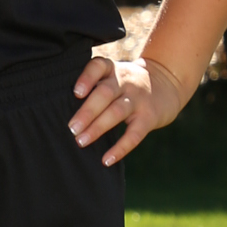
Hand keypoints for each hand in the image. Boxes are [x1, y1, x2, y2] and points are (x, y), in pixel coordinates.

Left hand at [68, 51, 186, 165]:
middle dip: (87, 111)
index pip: (99, 67)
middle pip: (105, 93)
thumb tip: (59, 110)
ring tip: (81, 141)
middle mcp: (125, 81)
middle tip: (71, 128)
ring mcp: (138, 99)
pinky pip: (134, 134)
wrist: (167, 83)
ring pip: (117, 111)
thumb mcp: (113, 76)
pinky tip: (106, 160)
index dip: (87, 78)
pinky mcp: (149, 117)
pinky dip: (120, 148)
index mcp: (112, 70)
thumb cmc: (127, 84)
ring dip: (98, 127)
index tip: (76, 93)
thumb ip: (94, 86)